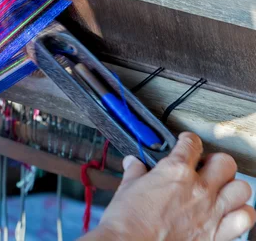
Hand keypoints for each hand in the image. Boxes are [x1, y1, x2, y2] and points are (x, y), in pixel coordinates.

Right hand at [82, 132, 255, 240]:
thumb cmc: (128, 219)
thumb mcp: (127, 187)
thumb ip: (136, 172)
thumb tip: (134, 164)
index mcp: (175, 171)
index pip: (191, 144)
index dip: (188, 140)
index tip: (186, 143)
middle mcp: (198, 189)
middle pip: (225, 163)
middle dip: (215, 162)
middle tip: (205, 168)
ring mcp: (211, 211)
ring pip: (241, 189)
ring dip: (231, 188)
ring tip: (220, 190)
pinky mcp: (216, 234)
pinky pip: (245, 218)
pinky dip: (240, 213)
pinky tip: (228, 213)